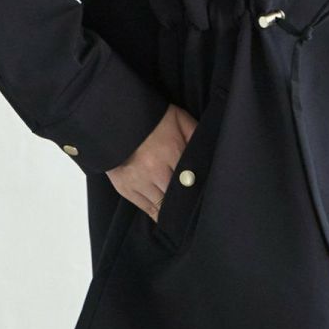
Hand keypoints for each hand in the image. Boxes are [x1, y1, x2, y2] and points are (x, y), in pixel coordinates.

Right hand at [106, 102, 197, 221]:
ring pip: (162, 208)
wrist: (117, 116)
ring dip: (172, 210)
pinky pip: (146, 209)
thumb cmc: (153, 117)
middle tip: (194, 206)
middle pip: (177, 199)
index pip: (192, 182)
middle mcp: (154, 170)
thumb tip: (211, 156)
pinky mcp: (125, 188)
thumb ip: (196, 137)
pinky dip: (157, 212)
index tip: (205, 196)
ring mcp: (138, 181)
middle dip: (186, 202)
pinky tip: (166, 213)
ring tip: (181, 211)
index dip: (199, 191)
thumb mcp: (181, 119)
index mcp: (172, 152)